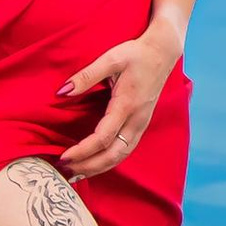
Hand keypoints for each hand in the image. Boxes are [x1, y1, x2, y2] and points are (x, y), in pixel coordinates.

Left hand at [56, 28, 176, 181]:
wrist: (163, 52)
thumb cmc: (135, 54)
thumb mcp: (110, 59)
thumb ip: (85, 76)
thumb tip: (62, 91)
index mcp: (127, 104)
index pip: (104, 137)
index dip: (83, 150)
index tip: (63, 156)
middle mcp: (137, 119)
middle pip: (114, 154)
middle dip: (89, 166)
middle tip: (65, 171)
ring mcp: (142, 123)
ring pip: (121, 156)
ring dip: (99, 167)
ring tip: (76, 174)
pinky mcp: (141, 124)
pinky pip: (126, 150)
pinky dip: (109, 161)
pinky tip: (94, 164)